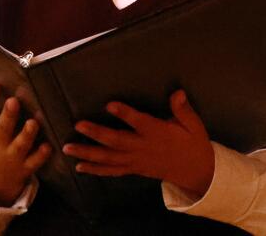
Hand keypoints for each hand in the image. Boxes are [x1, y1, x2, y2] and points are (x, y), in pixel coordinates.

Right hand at [0, 78, 51, 209]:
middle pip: (2, 129)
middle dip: (8, 116)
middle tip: (13, 101)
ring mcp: (12, 156)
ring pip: (20, 145)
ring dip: (27, 134)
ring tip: (33, 122)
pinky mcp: (25, 167)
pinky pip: (34, 162)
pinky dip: (41, 155)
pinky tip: (48, 146)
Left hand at [63, 90, 215, 199]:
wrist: (196, 172)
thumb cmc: (193, 143)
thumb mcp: (194, 124)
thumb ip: (183, 109)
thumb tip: (177, 92)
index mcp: (157, 133)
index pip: (139, 122)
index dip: (125, 114)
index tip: (109, 104)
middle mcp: (143, 147)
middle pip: (117, 141)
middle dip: (96, 134)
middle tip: (78, 125)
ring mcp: (136, 161)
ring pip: (109, 158)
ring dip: (88, 153)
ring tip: (69, 148)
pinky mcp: (134, 169)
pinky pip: (112, 171)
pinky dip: (96, 170)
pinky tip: (80, 167)